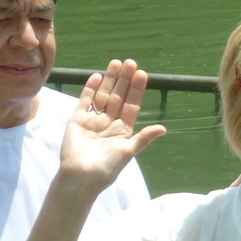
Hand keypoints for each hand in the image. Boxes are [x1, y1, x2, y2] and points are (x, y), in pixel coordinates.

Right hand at [60, 59, 166, 190]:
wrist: (80, 177)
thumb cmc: (106, 168)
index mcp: (123, 131)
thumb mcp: (128, 152)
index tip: (142, 74)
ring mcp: (93, 120)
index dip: (137, 90)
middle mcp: (109, 124)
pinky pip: (85, 101)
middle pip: (118, 97)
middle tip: (131, 62)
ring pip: (103, 95)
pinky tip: (97, 76)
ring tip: (117, 63)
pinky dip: (90, 88)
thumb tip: (163, 128)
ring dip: (109, 80)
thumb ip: (143, 138)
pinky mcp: (77, 120)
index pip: (132, 106)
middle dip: (125, 81)